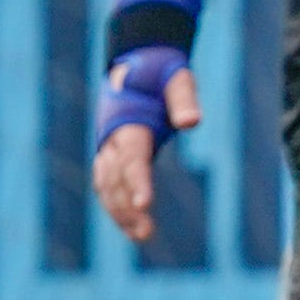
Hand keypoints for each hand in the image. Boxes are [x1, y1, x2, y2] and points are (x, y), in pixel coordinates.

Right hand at [93, 43, 198, 245]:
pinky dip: (114, 206)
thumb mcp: (177, 78)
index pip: (132, 158)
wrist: (137, 62)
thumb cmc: (161, 71)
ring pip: (106, 185)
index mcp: (128, 121)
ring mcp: (107, 146)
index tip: (146, 206)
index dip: (138, 182)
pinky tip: (131, 227)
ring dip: (119, 212)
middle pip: (116, 178)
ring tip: (142, 237)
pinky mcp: (109, 153)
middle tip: (147, 233)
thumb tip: (193, 123)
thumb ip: (184, 99)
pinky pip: (106, 184)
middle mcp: (112, 137)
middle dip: (127, 207)